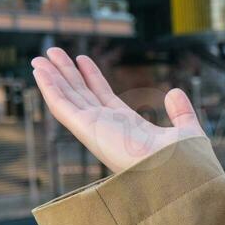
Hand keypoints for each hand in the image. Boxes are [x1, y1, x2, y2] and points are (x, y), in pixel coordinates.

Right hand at [30, 47, 203, 175]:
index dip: (90, 77)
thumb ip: (181, 112)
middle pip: (80, 95)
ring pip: (67, 98)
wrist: (177, 172)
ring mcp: (94, 129)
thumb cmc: (183, 163)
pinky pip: (62, 106)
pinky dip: (49, 88)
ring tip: (39, 57)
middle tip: (52, 52)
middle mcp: (107, 129)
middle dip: (65, 74)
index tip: (81, 58)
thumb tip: (175, 92)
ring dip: (52, 77)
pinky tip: (39, 71)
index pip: (102, 97)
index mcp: (127, 127)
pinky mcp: (86, 129)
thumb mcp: (186, 130)